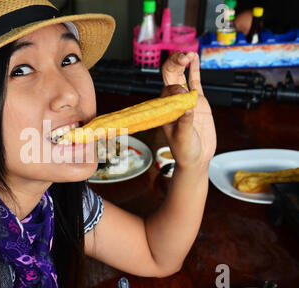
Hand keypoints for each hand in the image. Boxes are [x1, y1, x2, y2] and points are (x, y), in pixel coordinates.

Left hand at [160, 51, 216, 170]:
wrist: (197, 158)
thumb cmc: (184, 151)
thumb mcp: (182, 139)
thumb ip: (185, 124)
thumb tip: (188, 109)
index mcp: (164, 109)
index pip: (167, 91)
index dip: (175, 88)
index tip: (183, 94)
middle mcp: (173, 101)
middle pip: (170, 77)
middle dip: (174, 64)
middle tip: (182, 56)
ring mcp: (185, 99)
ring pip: (182, 75)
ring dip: (183, 63)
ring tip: (188, 53)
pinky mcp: (198, 101)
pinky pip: (195, 81)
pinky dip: (195, 69)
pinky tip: (194, 57)